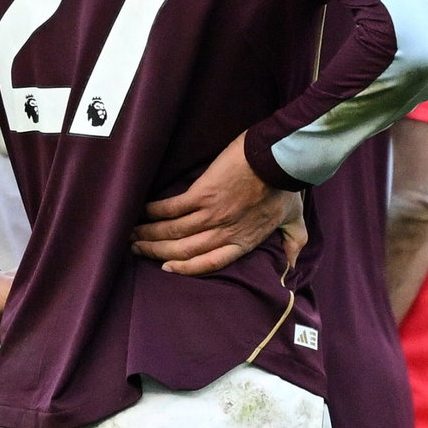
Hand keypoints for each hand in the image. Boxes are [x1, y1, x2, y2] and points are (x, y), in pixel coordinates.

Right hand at [131, 133, 306, 276]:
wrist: (278, 158)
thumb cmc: (286, 186)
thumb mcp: (295, 219)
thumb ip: (294, 242)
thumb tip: (294, 266)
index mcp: (244, 241)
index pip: (210, 263)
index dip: (186, 268)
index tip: (167, 268)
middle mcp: (224, 232)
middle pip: (185, 250)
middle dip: (157, 252)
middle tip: (137, 250)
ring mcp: (212, 214)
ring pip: (174, 232)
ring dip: (151, 234)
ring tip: (133, 234)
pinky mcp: (203, 193)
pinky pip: (173, 208)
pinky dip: (156, 212)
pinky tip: (143, 212)